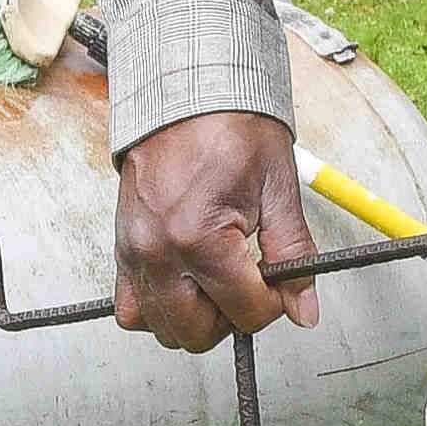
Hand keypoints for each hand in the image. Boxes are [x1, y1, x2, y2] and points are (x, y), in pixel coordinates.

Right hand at [112, 109, 315, 349]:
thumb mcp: (278, 189)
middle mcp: (157, 250)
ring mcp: (133, 251)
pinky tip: (188, 282)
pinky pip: (132, 306)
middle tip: (252, 286)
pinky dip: (160, 307)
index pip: (245, 311)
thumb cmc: (231, 127)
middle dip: (233, 319)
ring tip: (220, 283)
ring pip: (162, 328)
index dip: (276, 306)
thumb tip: (304, 308)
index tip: (282, 286)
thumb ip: (294, 256)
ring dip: (196, 319)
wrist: (187, 91)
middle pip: (197, 333)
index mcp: (198, 237)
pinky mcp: (122, 247)